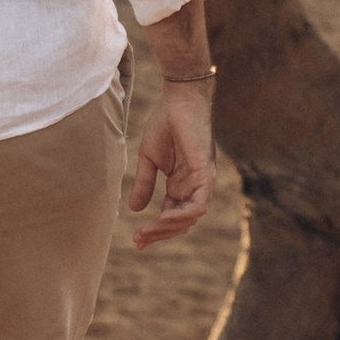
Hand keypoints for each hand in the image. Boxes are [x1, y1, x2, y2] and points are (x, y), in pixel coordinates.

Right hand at [128, 76, 214, 247]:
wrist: (178, 99)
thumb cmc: (165, 123)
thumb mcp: (148, 158)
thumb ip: (144, 183)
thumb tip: (133, 209)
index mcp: (180, 185)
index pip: (170, 216)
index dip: (154, 230)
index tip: (135, 240)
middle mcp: (193, 187)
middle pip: (180, 222)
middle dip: (158, 234)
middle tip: (137, 240)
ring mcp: (201, 182)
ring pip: (189, 218)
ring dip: (167, 228)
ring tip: (146, 231)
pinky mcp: (205, 174)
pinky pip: (198, 204)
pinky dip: (182, 215)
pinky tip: (162, 217)